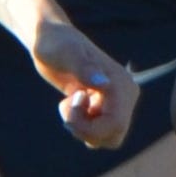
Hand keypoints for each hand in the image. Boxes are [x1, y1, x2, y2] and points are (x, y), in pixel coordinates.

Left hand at [25, 18, 137, 148]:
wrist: (49, 39)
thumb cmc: (55, 43)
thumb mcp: (64, 53)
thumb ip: (83, 68)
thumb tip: (104, 84)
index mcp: (121, 84)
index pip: (115, 124)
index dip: (89, 128)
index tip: (67, 107)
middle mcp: (125, 94)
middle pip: (113, 135)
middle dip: (86, 131)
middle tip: (66, 110)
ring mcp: (117, 101)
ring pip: (107, 137)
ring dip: (83, 129)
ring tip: (69, 104)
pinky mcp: (105, 105)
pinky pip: (98, 131)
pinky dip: (81, 125)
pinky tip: (72, 103)